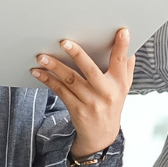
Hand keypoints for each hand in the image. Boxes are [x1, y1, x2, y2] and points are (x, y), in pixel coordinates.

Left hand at [31, 29, 133, 156]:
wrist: (102, 134)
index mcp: (119, 83)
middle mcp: (106, 92)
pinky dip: (48, 80)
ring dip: (55, 67)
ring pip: (71, 80)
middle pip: (90, 70)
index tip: (122, 32)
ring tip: (42, 57)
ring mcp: (90, 101)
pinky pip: (60, 91)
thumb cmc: (113, 102)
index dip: (123, 47)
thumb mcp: (124, 86)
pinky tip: (38, 72)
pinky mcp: (76, 109)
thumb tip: (129, 43)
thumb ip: (126, 66)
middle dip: (77, 55)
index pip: (121, 61)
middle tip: (64, 42)